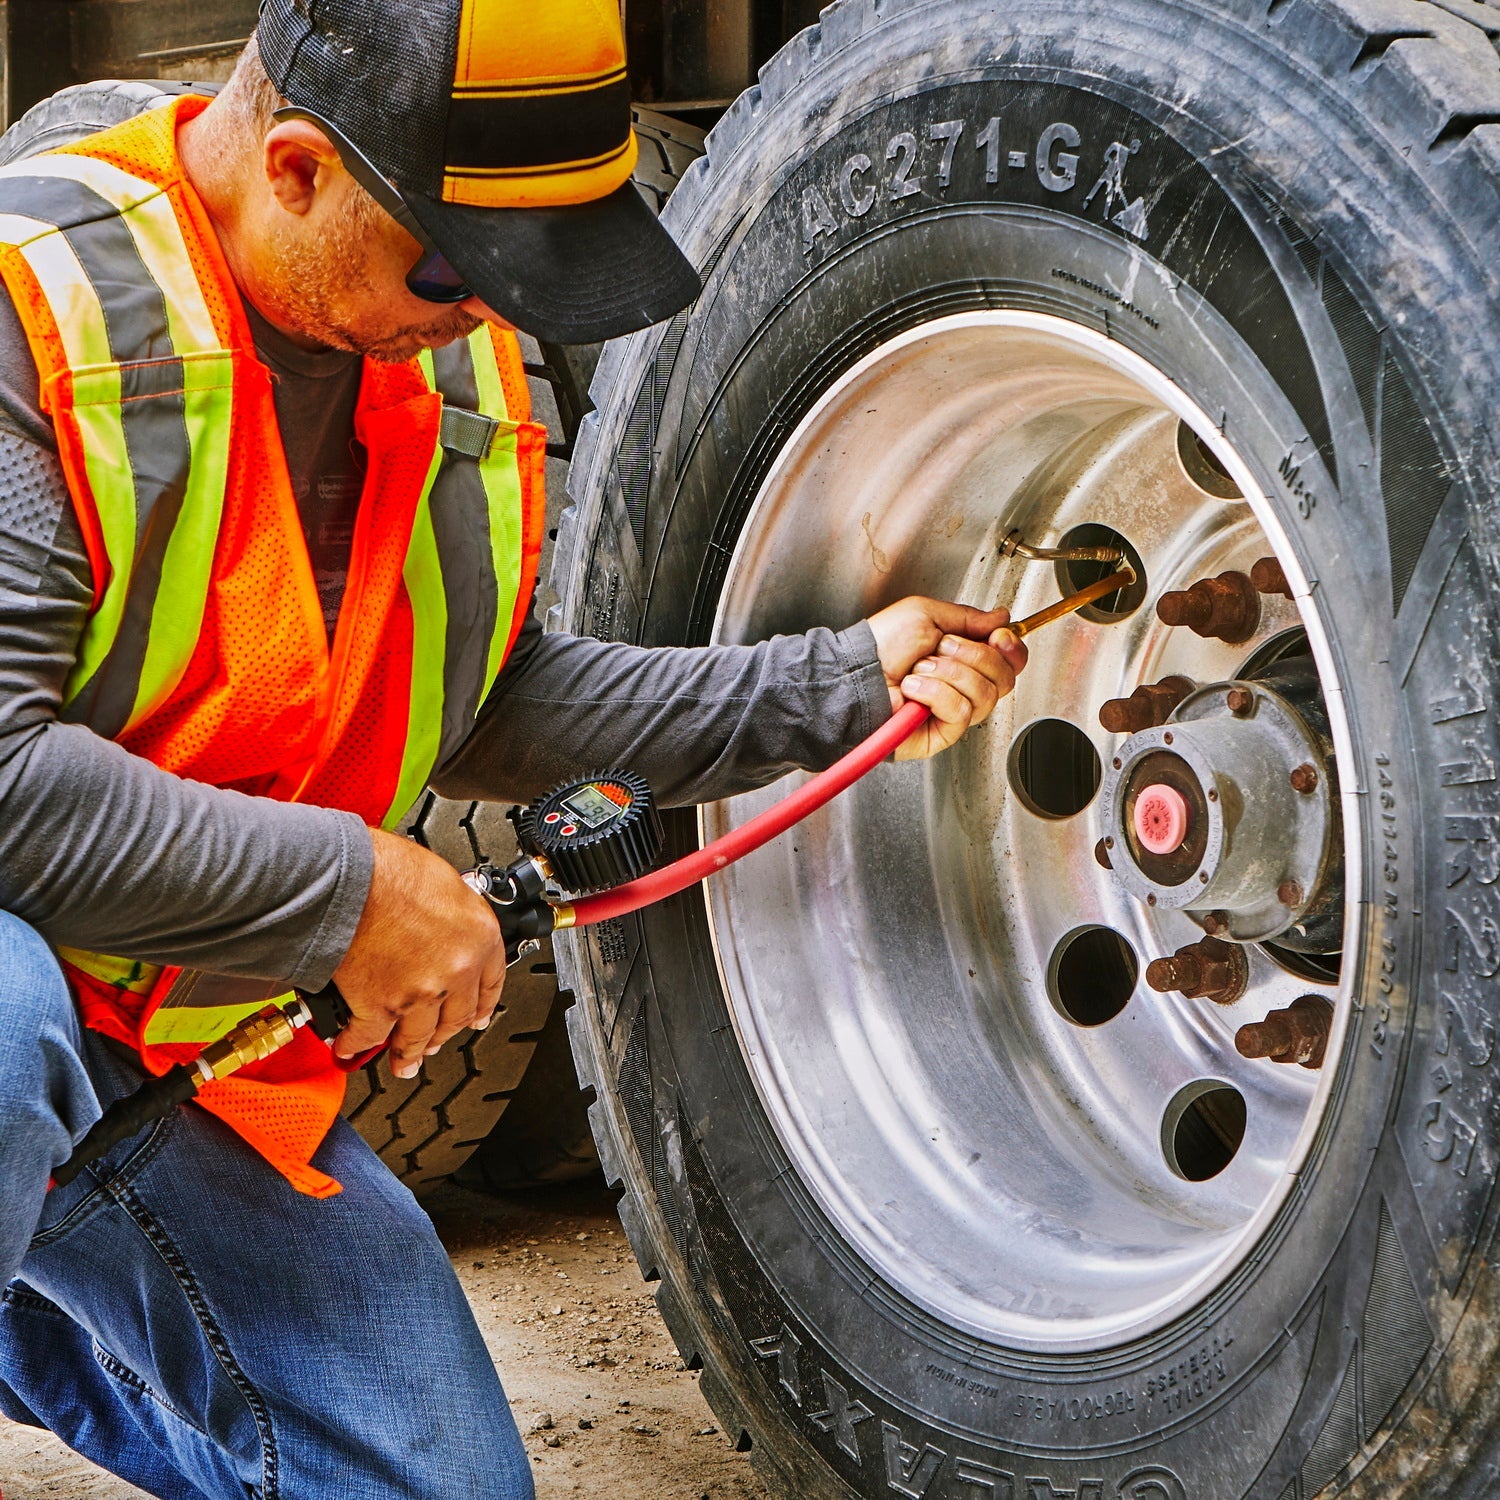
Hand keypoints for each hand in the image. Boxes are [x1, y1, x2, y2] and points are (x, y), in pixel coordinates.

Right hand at [331, 829, 505, 1077]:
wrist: (347, 877)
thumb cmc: (388, 868)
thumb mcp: (442, 881)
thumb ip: (449, 913)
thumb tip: (440, 923)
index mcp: (479, 935)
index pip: (492, 981)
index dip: (483, 1003)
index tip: (477, 1016)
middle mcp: (456, 969)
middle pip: (456, 1016)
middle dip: (445, 1034)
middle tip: (436, 1043)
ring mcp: (420, 992)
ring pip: (418, 1036)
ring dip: (408, 1052)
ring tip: (402, 1061)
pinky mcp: (380, 1006)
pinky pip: (369, 1035)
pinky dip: (356, 1043)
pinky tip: (350, 1046)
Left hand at [866, 596, 1028, 759]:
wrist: (856, 674)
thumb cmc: (880, 645)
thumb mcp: (926, 614)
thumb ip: (968, 617)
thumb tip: (1001, 618)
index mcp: (963, 655)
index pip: (1009, 660)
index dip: (1011, 648)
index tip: (998, 637)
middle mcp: (962, 684)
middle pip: (1005, 678)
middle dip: (975, 655)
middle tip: (943, 647)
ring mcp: (954, 709)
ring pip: (986, 694)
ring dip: (950, 674)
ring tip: (919, 669)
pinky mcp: (944, 732)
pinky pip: (962, 711)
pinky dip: (936, 694)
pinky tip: (913, 690)